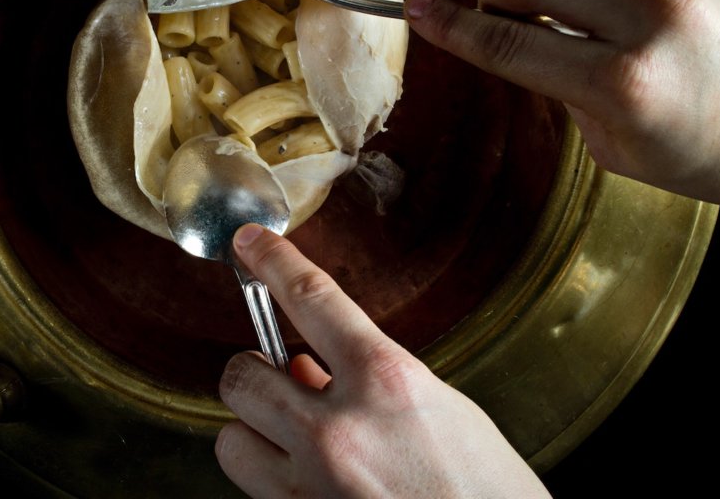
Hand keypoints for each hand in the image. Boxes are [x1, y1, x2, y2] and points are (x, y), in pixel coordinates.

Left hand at [215, 224, 550, 498]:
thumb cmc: (488, 492)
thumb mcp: (441, 409)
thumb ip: (370, 380)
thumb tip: (307, 370)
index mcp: (389, 381)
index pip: (312, 298)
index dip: (273, 261)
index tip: (251, 244)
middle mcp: (341, 430)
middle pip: (241, 374)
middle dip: (256, 371)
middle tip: (282, 378)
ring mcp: (314, 487)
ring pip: (230, 438)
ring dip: (255, 430)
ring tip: (290, 435)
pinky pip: (253, 489)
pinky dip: (271, 477)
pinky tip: (308, 477)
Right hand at [404, 0, 719, 205]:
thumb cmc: (708, 154)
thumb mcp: (615, 146)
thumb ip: (566, 89)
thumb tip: (534, 38)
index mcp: (625, 85)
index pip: (511, 45)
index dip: (456, 27)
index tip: (422, 8)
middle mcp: (659, 24)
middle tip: (493, 8)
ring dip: (576, 1)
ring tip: (609, 42)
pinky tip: (654, 28)